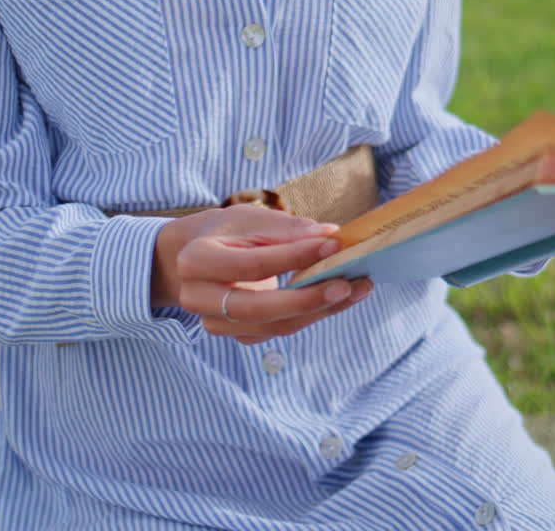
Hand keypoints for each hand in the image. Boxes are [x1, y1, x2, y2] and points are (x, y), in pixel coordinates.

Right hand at [153, 205, 371, 343]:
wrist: (198, 258)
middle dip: (308, 298)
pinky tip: (341, 297)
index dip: (295, 255)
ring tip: (358, 288)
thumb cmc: (227, 232)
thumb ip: (287, 229)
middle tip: (349, 283)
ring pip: (276, 326)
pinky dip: (314, 314)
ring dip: (321, 309)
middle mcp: (199, 299)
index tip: (333, 243)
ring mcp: (217, 324)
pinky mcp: (239, 336)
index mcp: (196, 261)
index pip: (253, 263)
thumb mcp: (250, 219)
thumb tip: (328, 236)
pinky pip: (282, 329)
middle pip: (260, 308)